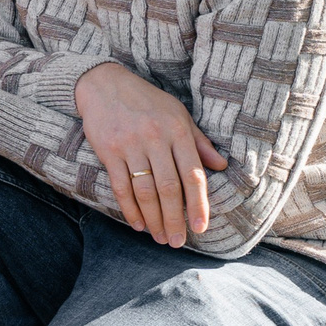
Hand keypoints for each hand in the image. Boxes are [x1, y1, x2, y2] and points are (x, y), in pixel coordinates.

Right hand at [75, 63, 225, 247]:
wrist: (104, 84)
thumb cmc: (147, 102)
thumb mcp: (178, 115)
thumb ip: (199, 142)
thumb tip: (221, 166)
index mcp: (178, 131)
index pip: (193, 174)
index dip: (198, 204)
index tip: (201, 227)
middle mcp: (155, 138)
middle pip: (168, 188)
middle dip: (175, 219)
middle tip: (178, 241)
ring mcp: (130, 145)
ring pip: (145, 191)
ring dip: (153, 218)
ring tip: (159, 237)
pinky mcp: (108, 150)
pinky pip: (120, 186)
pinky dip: (129, 208)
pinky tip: (137, 223)